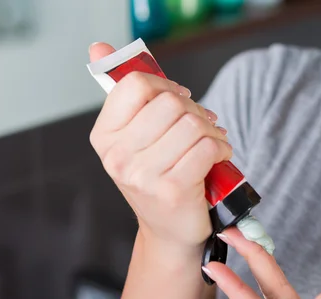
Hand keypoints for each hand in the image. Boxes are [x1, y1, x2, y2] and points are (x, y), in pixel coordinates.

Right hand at [88, 43, 231, 250]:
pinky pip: (207, 147)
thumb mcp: (136, 138)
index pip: (134, 84)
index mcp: (104, 137)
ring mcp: (143, 176)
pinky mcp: (171, 190)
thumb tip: (100, 47)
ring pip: (191, 124)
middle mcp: (118, 156)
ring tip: (211, 141)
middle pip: (169, 102)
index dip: (165, 85)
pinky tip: (218, 155)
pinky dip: (221, 147)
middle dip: (194, 109)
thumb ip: (126, 94)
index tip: (178, 97)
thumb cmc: (158, 178)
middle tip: (200, 124)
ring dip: (211, 130)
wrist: (170, 230)